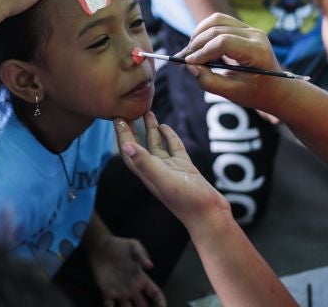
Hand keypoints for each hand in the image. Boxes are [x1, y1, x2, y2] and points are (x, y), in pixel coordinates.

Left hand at [88, 233, 165, 306]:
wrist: (101, 247)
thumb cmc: (119, 246)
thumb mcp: (133, 246)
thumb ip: (142, 255)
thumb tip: (151, 266)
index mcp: (141, 279)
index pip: (155, 293)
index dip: (160, 301)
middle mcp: (133, 288)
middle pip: (143, 306)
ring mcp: (120, 292)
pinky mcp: (107, 292)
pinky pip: (110, 306)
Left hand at [114, 112, 228, 227]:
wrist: (210, 216)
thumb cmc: (187, 202)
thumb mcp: (164, 180)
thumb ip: (145, 163)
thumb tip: (126, 146)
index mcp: (147, 174)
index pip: (129, 151)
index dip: (122, 134)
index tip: (117, 117)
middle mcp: (155, 171)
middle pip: (139, 146)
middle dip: (132, 129)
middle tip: (126, 111)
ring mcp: (171, 169)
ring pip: (156, 145)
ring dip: (150, 130)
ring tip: (147, 112)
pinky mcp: (185, 168)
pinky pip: (173, 148)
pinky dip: (169, 137)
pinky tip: (166, 126)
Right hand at [181, 13, 298, 114]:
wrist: (278, 89)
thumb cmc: (256, 93)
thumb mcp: (232, 93)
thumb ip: (209, 81)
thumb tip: (189, 66)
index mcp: (257, 52)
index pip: (223, 42)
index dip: (202, 52)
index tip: (188, 63)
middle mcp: (256, 36)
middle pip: (217, 29)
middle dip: (196, 43)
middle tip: (183, 59)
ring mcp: (252, 30)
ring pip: (217, 20)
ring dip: (199, 33)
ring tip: (191, 51)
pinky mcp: (246, 29)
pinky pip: (221, 21)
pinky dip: (206, 31)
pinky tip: (200, 46)